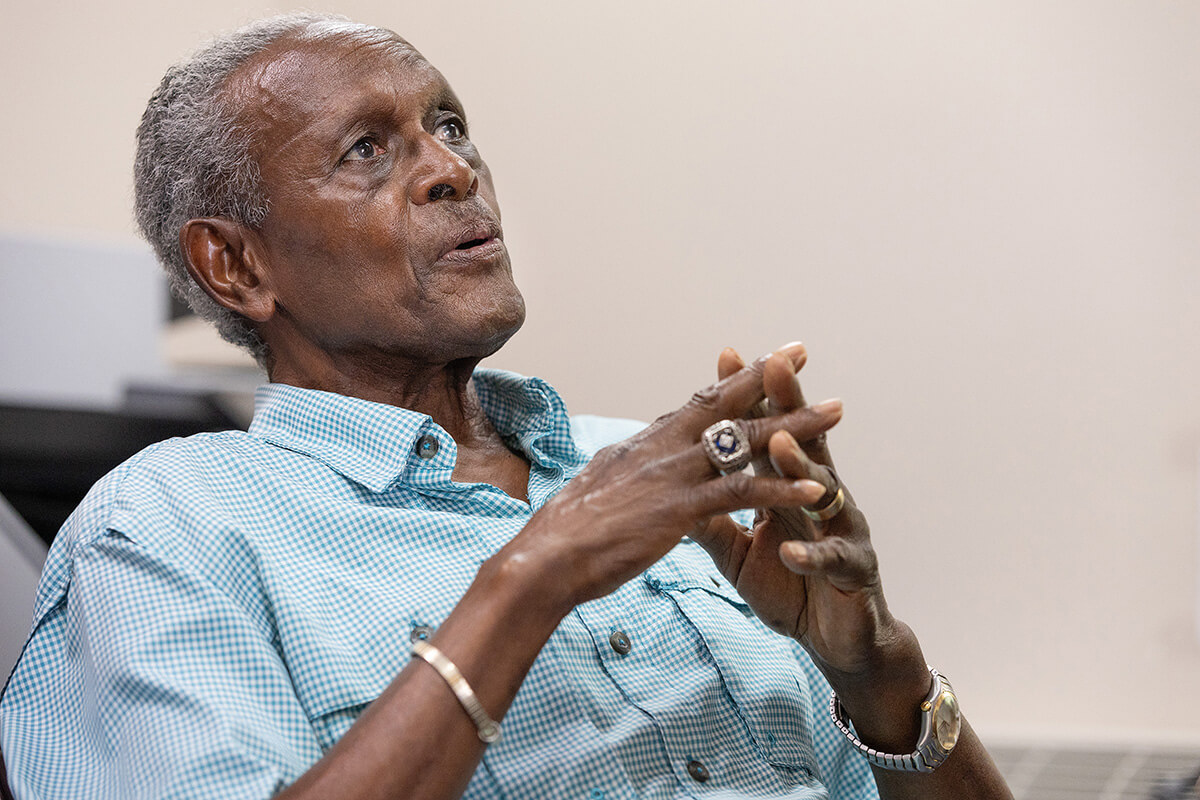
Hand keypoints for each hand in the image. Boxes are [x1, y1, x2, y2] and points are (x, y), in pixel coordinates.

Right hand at [495, 346, 841, 614]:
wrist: (544, 560)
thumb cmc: (565, 535)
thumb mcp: (599, 489)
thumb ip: (626, 472)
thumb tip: (630, 461)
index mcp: (644, 445)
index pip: (697, 404)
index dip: (731, 380)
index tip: (759, 358)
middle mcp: (661, 448)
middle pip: (725, 404)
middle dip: (768, 377)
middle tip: (802, 351)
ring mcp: (672, 476)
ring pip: (746, 442)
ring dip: (795, 426)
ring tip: (835, 411)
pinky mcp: (681, 510)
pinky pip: (743, 495)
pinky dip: (781, 490)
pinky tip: (816, 489)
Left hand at [689, 344, 899, 678]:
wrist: (837, 640)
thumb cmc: (791, 587)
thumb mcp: (737, 551)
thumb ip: (711, 517)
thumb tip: (673, 484)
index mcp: (787, 489)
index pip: (767, 433)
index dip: (749, 396)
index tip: (728, 355)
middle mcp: (820, 498)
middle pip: (802, 442)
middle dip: (788, 403)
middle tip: (775, 364)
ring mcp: (841, 531)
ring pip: (824, 491)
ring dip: (799, 467)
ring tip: (778, 443)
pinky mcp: (853, 571)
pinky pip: (832, 559)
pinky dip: (810, 555)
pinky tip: (791, 551)